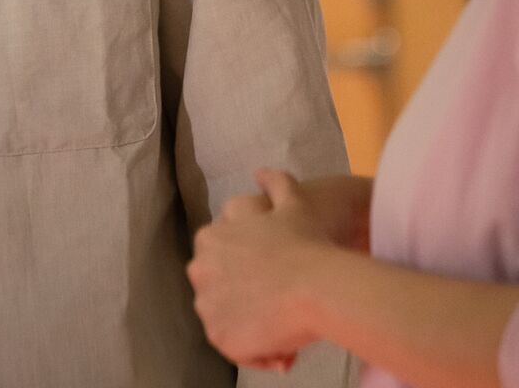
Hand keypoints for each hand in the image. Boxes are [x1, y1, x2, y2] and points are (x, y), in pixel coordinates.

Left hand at [188, 169, 335, 371]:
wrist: (318, 286)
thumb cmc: (307, 243)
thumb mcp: (293, 203)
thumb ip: (275, 183)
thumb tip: (260, 173)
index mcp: (210, 238)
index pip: (220, 257)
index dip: (248, 266)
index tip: (272, 271)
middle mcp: (200, 269)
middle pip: (218, 286)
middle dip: (242, 291)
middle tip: (277, 295)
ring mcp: (207, 304)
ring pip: (226, 316)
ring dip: (246, 317)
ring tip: (280, 318)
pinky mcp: (218, 336)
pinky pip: (233, 344)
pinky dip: (251, 345)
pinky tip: (278, 340)